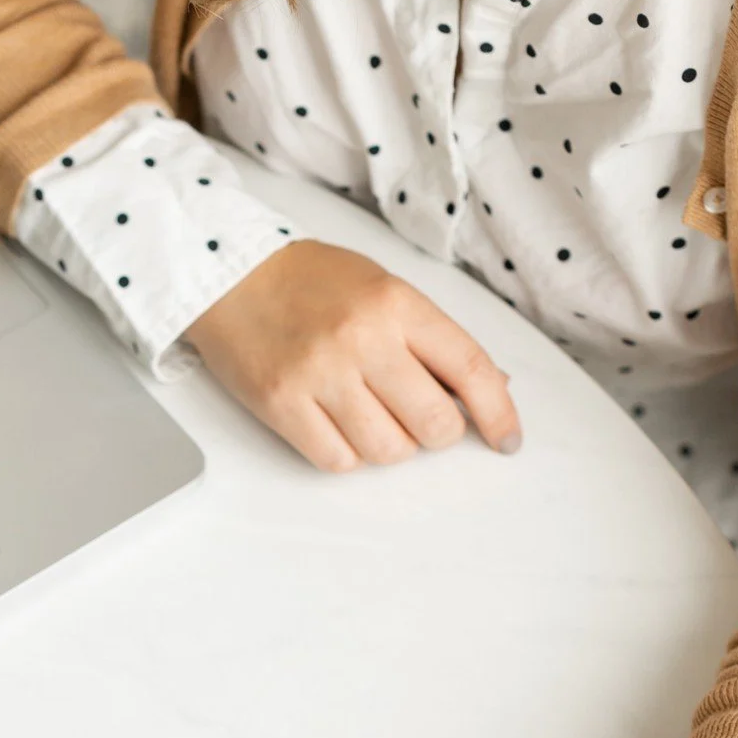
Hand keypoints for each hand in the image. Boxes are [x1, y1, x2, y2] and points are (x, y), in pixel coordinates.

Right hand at [183, 240, 519, 470]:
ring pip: (388, 451)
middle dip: (437, 433)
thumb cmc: (312, 285)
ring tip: (369, 415)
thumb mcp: (384, 290)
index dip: (497, 413)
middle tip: (420, 419)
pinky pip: (338, 460)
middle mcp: (362, 339)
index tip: (506, 440)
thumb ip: (432, 338)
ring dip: (390, 445)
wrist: (231, 276)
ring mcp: (320, 375)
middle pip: (433, 424)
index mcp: (397, 304)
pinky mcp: (282, 405)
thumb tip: (490, 387)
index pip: (469, 368)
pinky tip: (336, 425)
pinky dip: (347, 455)